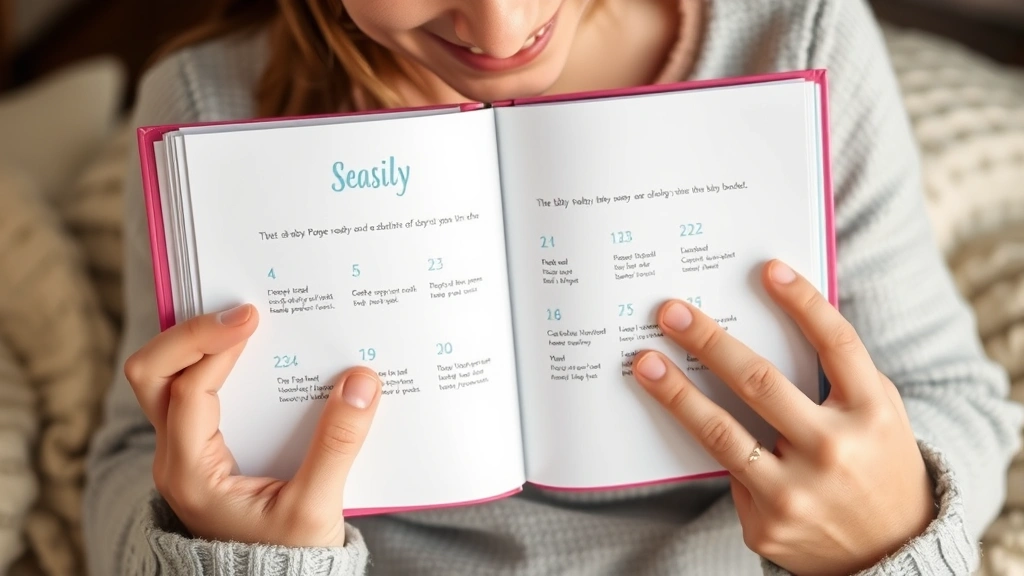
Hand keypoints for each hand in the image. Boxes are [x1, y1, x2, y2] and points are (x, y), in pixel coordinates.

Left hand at [123, 304, 380, 546]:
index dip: (215, 348)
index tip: (254, 318)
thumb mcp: (315, 509)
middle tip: (242, 311)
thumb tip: (362, 382)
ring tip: (243, 319)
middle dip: (190, 333)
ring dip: (198, 343)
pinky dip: (213, 361)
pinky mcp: (202, 446)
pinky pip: (191, 389)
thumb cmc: (285, 558)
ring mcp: (183, 449)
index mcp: (190, 472)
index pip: (186, 392)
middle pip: (152, 375)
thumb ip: (338, 445)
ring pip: (164, 378)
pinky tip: (253, 348)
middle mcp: (175, 456)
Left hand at [633, 260, 935, 575]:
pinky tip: (689, 426)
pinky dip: (710, 446)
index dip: (803, 303)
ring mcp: (798, 493)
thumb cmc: (876, 464)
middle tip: (669, 312)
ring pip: (723, 433)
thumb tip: (779, 317)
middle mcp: (835, 452)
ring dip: (676, 393)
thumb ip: (842, 374)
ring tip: (645, 363)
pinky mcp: (766, 524)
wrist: (891, 553)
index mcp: (872, 414)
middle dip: (709, 341)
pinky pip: (727, 473)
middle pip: (761, 382)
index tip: (768, 270)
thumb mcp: (878, 414)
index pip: (836, 344)